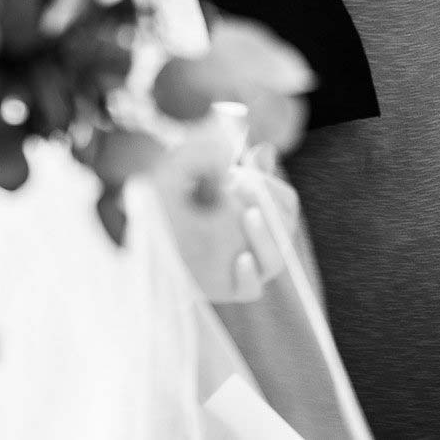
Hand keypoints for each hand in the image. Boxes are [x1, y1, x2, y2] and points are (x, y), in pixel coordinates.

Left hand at [147, 115, 291, 301]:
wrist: (152, 230)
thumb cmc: (182, 197)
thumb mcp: (199, 170)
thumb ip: (233, 158)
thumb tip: (262, 150)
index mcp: (265, 214)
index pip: (287, 203)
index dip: (274, 188)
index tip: (249, 173)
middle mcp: (263, 241)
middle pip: (285, 229)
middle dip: (271, 208)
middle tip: (247, 187)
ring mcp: (249, 267)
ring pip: (275, 260)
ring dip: (266, 237)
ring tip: (249, 215)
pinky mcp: (230, 289)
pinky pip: (251, 289)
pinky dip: (250, 276)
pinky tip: (241, 259)